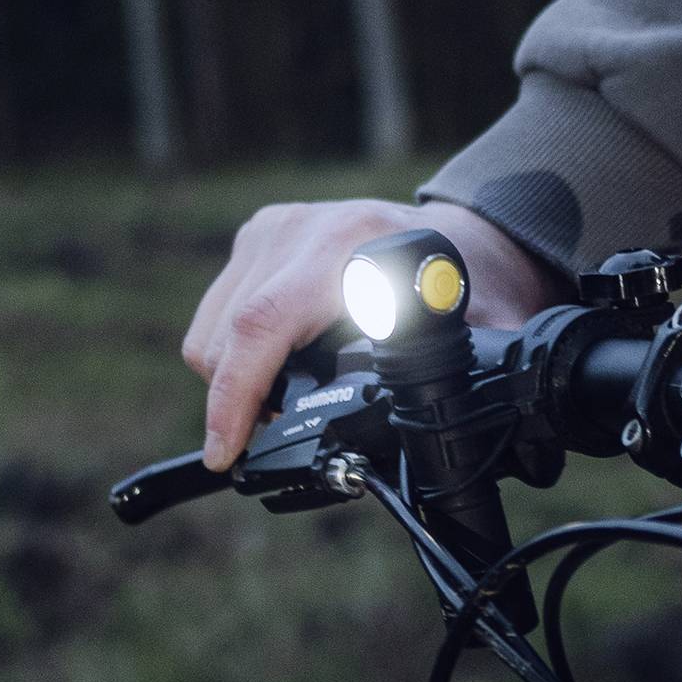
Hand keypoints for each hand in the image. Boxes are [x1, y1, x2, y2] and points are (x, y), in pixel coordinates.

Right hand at [184, 198, 565, 467]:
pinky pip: (216, 313)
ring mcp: (271, 231)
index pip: (262, 324)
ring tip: (280, 404)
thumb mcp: (473, 329)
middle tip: (276, 436)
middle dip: (238, 404)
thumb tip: (447, 427)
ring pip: (209, 332)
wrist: (460, 233)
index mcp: (347, 247)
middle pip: (225, 338)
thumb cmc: (468, 285)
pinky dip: (232, 356)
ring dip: (232, 382)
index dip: (237, 392)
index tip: (226, 451)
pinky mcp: (256, 237)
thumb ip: (454, 371)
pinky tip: (275, 370)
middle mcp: (298, 231)